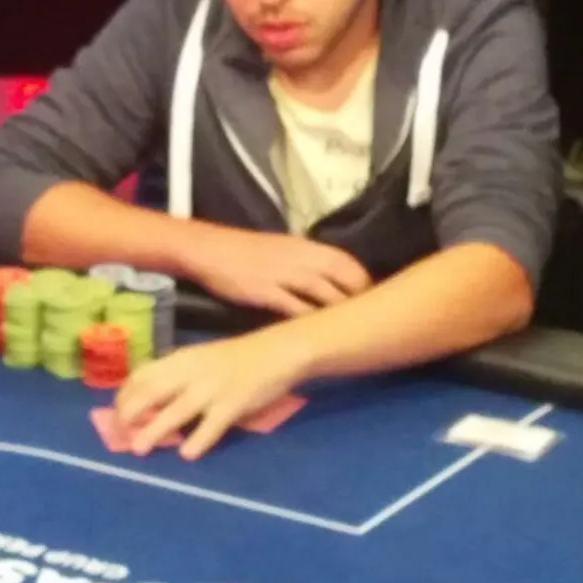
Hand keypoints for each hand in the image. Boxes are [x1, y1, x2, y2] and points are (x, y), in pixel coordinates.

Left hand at [116, 329, 306, 458]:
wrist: (277, 351)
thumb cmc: (238, 357)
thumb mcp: (202, 358)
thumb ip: (179, 375)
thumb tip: (150, 401)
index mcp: (182, 358)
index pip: (142, 374)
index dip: (124, 394)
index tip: (115, 413)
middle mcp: (192, 371)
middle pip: (151, 392)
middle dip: (131, 413)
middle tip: (121, 434)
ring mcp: (213, 388)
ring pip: (176, 411)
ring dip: (155, 431)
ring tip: (140, 449)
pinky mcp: (233, 404)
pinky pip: (211, 425)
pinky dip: (198, 440)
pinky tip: (187, 454)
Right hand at [187, 225, 370, 316]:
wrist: (209, 249)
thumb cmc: (246, 250)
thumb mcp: (282, 248)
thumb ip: (306, 261)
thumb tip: (329, 279)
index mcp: (306, 246)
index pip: (348, 263)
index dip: (364, 283)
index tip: (373, 301)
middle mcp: (301, 258)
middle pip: (344, 279)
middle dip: (360, 300)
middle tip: (369, 321)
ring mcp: (284, 275)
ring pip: (325, 294)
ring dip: (341, 312)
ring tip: (352, 333)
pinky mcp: (266, 291)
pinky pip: (295, 309)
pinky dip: (311, 321)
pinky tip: (319, 336)